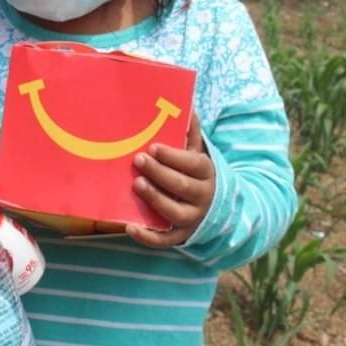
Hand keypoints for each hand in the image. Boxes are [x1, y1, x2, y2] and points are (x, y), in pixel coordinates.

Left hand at [126, 113, 214, 246]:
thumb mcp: (197, 154)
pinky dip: (148, 237)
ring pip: (175, 212)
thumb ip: (191, 133)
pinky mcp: (180, 236)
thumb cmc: (196, 175)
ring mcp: (192, 219)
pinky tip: (130, 227)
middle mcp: (202, 197)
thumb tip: (187, 105)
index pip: (192, 164)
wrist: (215, 209)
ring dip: (155, 199)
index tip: (153, 147)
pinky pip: (165, 240)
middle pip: (182, 186)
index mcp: (206, 174)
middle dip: (160, 173)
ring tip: (136, 184)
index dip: (173, 156)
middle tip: (138, 160)